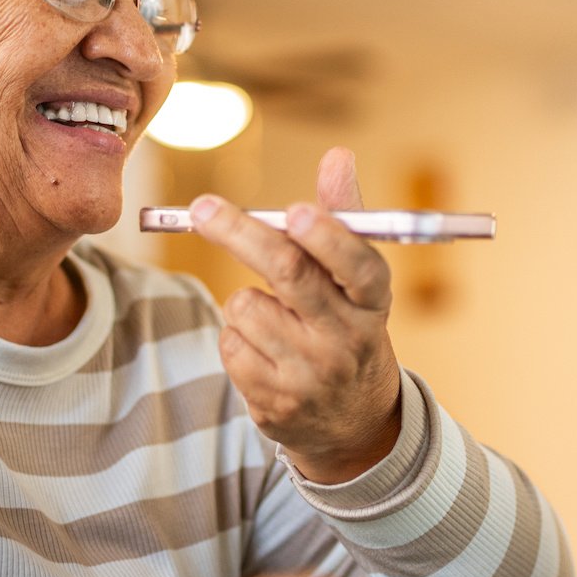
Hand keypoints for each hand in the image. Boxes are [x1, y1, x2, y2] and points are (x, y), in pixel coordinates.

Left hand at [191, 147, 404, 483]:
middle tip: (202, 207)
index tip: (296, 211)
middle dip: (240, 233)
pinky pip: (230, 343)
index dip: (328, 237)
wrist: (352, 422)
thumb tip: (337, 154)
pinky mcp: (276, 404)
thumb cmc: (347, 325)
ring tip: (274, 318)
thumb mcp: (357, 281)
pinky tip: (264, 350)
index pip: (359, 266)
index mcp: (373, 301)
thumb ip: (343, 217)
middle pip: (290, 274)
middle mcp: (347, 339)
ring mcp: (311, 376)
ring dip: (245, 301)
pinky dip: (236, 336)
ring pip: (246, 306)